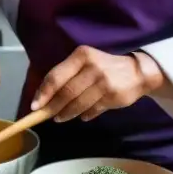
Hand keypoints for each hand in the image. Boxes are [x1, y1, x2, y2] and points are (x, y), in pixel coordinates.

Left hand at [31, 47, 164, 122]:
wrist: (138, 71)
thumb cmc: (105, 66)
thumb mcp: (86, 62)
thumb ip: (67, 76)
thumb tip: (44, 97)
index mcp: (82, 56)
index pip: (56, 76)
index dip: (43, 93)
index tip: (34, 106)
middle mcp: (92, 67)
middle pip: (66, 93)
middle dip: (53, 107)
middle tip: (47, 115)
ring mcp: (104, 83)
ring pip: (78, 104)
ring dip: (67, 114)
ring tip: (61, 117)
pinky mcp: (112, 97)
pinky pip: (92, 110)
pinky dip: (84, 115)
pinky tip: (82, 116)